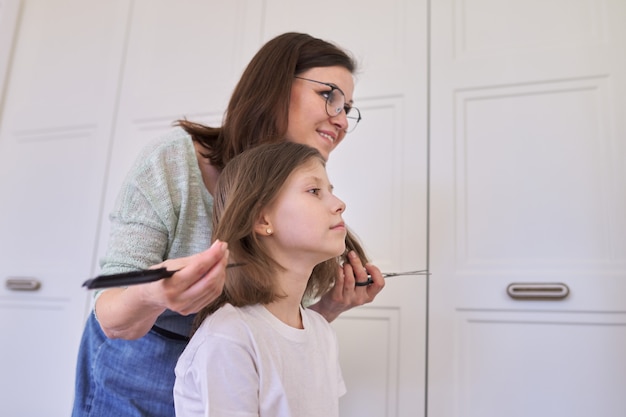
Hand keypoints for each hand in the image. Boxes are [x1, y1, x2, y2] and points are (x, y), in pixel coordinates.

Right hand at [96, 240, 228, 338]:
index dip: (212, 256)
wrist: (150, 297)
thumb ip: (195, 258)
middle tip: (224, 251)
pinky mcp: (192, 310)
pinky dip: (218, 282)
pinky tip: (218, 272)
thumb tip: (217, 247)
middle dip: (220, 264)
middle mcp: (178, 299)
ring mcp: (186, 307)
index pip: (198, 269)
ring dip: (221, 272)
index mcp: (170, 285)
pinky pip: (212, 296)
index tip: (221, 245)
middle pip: (209, 281)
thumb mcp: (172, 264)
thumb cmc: (160, 276)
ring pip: (213, 289)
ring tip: (222, 259)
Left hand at [309, 250, 384, 321]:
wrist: (331, 307)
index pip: (379, 283)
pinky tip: (339, 268)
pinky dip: (339, 271)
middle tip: (352, 255)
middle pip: (362, 277)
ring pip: (350, 278)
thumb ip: (362, 277)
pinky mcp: (338, 297)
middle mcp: (360, 298)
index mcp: (369, 296)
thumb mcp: (359, 289)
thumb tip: (360, 258)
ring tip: (345, 264)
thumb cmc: (346, 294)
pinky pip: (339, 280)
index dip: (375, 271)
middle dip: (357, 263)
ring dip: (347, 267)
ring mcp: (349, 299)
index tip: (368, 264)